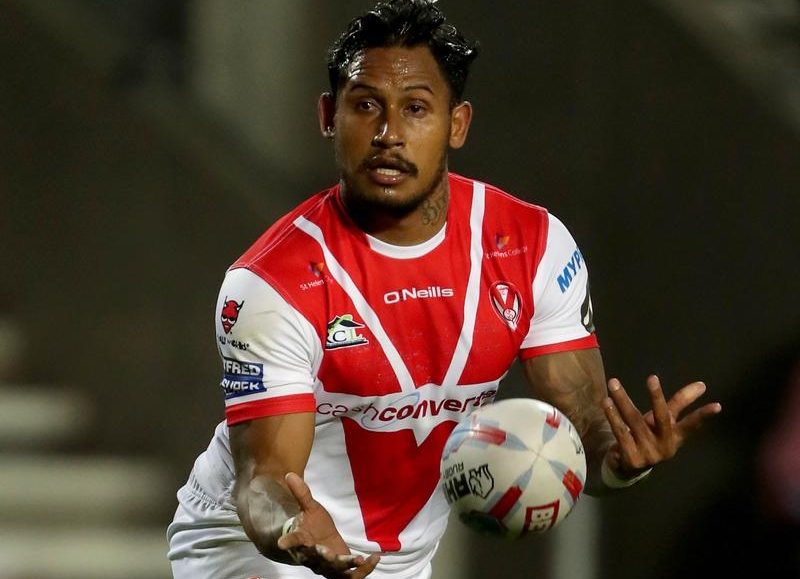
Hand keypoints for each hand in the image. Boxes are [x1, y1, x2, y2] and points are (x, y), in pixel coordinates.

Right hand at [277, 472, 379, 577]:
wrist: (319, 542)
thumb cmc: (313, 525)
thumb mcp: (310, 508)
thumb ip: (302, 493)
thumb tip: (289, 473)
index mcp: (302, 541)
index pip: (293, 541)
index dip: (289, 542)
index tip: (281, 543)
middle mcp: (313, 557)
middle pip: (315, 560)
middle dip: (323, 558)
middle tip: (330, 554)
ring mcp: (327, 567)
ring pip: (334, 571)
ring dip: (345, 566)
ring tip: (358, 559)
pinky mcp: (340, 573)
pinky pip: (352, 576)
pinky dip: (364, 569)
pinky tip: (374, 558)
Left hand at [602, 375, 721, 475]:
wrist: (630, 467)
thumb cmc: (650, 436)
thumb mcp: (665, 422)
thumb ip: (681, 403)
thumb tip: (701, 385)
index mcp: (675, 436)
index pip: (691, 424)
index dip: (703, 415)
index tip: (717, 405)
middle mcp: (664, 445)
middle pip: (662, 418)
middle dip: (657, 397)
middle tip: (653, 378)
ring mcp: (647, 453)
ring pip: (634, 421)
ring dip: (623, 400)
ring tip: (614, 384)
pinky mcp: (630, 457)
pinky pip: (620, 432)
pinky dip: (612, 416)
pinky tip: (606, 402)